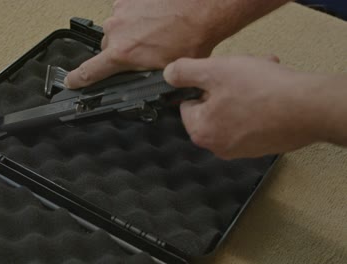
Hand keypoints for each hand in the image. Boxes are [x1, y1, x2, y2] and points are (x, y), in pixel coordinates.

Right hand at [64, 0, 291, 88]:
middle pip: (109, 47)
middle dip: (123, 52)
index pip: (91, 71)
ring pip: (119, 28)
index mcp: (123, 53)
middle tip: (145, 51)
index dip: (78, 79)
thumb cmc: (191, 36)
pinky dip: (138, 16)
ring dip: (132, 32)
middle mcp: (116, 30)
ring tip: (155, 32)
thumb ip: (146, 78)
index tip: (70, 82)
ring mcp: (122, 10)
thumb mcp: (167, 70)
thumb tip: (144, 87)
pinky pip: (127, 10)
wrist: (204, 6)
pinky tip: (156, 19)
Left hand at [163, 55, 328, 158]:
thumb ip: (184, 72)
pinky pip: (251, 121)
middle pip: (212, 108)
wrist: (307, 109)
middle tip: (242, 72)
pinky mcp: (261, 147)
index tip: (218, 76)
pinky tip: (272, 90)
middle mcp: (218, 146)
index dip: (202, 85)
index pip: (187, 105)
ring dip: (243, 92)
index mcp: (200, 131)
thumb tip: (169, 74)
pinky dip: (257, 105)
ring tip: (261, 76)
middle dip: (225, 86)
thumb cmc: (260, 91)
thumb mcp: (214, 71)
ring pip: (233, 112)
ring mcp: (241, 149)